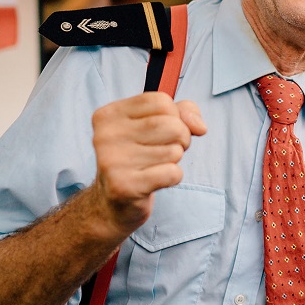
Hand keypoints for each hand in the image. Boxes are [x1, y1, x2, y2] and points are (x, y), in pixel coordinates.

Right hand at [90, 92, 206, 235]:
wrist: (113, 202)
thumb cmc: (138, 157)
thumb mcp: (155, 125)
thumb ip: (182, 112)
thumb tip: (199, 126)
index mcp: (109, 115)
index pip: (161, 101)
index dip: (174, 115)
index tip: (164, 130)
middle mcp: (106, 136)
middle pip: (171, 124)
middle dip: (181, 138)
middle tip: (166, 150)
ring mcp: (112, 161)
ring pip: (174, 150)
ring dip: (175, 159)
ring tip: (156, 165)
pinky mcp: (124, 186)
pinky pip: (173, 173)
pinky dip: (173, 176)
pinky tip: (156, 180)